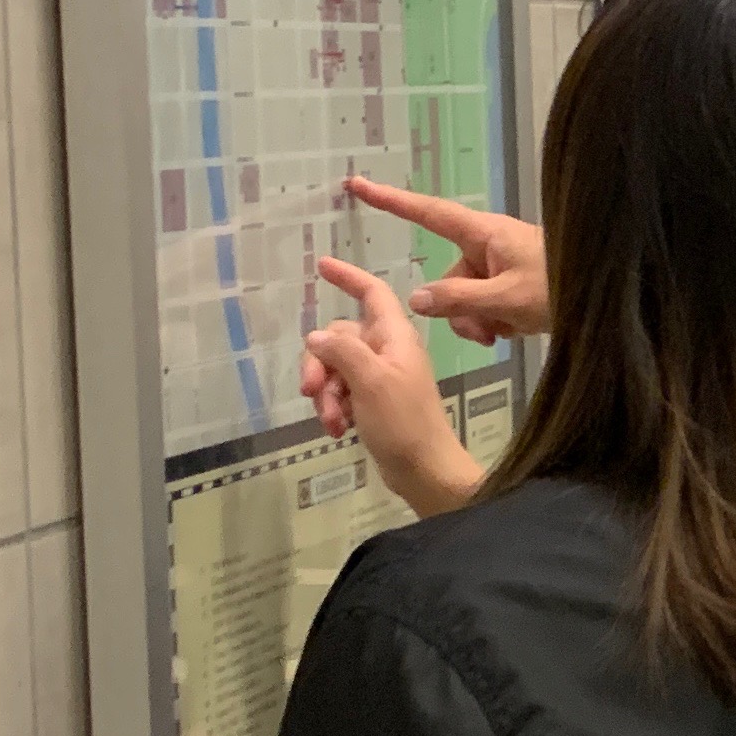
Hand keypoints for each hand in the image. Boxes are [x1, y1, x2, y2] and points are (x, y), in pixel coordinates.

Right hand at [305, 257, 486, 517]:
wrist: (424, 470)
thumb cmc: (404, 422)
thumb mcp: (370, 381)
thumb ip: (342, 351)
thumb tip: (316, 335)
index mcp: (395, 336)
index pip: (371, 293)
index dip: (348, 277)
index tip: (321, 265)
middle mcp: (388, 350)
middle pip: (340, 337)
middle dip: (320, 364)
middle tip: (311, 392)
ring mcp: (381, 377)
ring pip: (336, 368)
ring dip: (326, 393)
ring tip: (331, 421)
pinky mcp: (374, 402)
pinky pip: (343, 393)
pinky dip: (335, 408)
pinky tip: (337, 429)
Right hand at [344, 175, 551, 340]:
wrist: (608, 300)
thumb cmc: (562, 287)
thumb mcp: (507, 299)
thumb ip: (459, 300)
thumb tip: (416, 298)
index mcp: (483, 233)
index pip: (427, 212)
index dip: (391, 200)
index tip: (357, 184)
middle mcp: (488, 245)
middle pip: (449, 279)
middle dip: (462, 311)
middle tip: (491, 332)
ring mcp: (501, 264)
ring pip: (467, 299)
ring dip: (482, 321)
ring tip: (511, 330)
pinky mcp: (513, 282)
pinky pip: (487, 306)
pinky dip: (497, 322)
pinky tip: (519, 329)